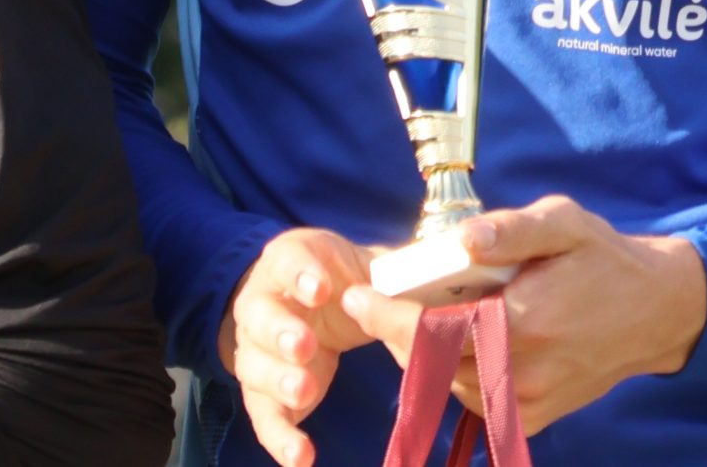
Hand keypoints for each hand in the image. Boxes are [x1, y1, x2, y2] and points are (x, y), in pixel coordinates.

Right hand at [220, 226, 377, 466]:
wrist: (314, 297)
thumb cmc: (347, 274)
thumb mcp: (371, 263)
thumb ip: (400, 267)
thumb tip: (452, 259)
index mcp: (291, 259)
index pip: (289, 259)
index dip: (302, 274)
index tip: (323, 290)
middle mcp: (262, 301)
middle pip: (260, 316)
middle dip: (282, 331)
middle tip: (306, 345)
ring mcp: (257, 348)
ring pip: (255, 366)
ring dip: (279, 380)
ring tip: (306, 392)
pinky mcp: (263, 391)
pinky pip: (265, 416)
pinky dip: (281, 437)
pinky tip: (301, 456)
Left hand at [341, 194, 706, 433]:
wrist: (656, 311)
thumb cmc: (606, 259)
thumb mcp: (567, 223)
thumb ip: (513, 230)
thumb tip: (462, 238)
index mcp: (524, 320)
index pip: (434, 328)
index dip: (386, 316)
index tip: (354, 296)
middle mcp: (520, 370)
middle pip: (429, 361)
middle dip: (394, 331)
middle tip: (375, 301)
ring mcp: (525, 401)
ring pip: (445, 384)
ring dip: (423, 353)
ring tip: (421, 316)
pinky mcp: (532, 416)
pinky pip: (472, 399)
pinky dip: (453, 373)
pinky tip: (460, 341)